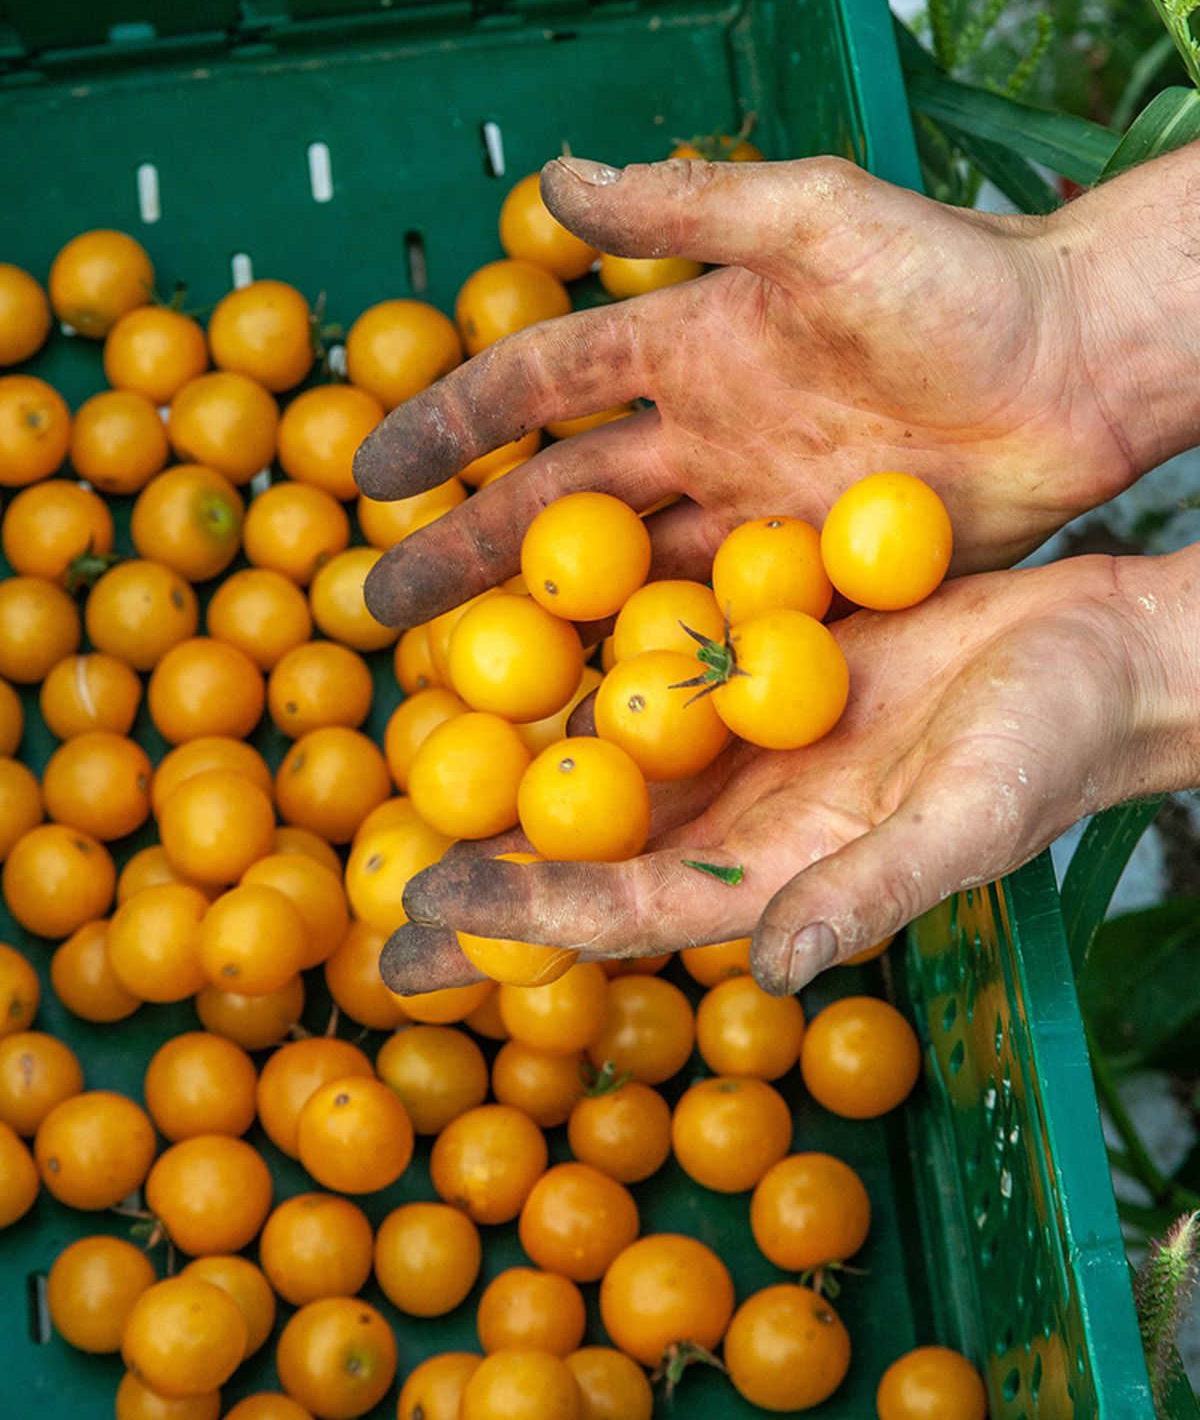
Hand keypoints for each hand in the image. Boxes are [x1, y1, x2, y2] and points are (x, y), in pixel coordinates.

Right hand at [355, 152, 1162, 628]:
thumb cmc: (956, 279)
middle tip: (377, 612)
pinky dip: (657, 667)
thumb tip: (549, 180)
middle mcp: (703, 433)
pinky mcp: (812, 574)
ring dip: (548, 624)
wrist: (1078, 368)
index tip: (371, 471)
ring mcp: (754, 511)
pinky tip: (600, 721)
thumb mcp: (817, 222)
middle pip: (559, 503)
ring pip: (625, 577)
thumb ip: (690, 209)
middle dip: (469, 552)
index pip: (542, 385)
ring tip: (465, 685)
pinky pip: (716, 626)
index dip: (454, 422)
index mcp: (686, 344)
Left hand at [380, 547, 1199, 994]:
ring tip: (410, 765)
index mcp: (779, 870)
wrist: (1099, 650)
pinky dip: (579, 662)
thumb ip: (873, 895)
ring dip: (513, 770)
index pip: (627, 908)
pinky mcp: (758, 655)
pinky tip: (509, 638)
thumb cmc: (1056, 744)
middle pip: (587, 849)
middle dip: (485, 877)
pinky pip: (650, 664)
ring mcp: (746, 734)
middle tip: (369, 894)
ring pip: (604, 760)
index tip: (428, 914)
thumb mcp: (972, 819)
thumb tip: (766, 977)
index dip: (526, 918)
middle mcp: (743, 813)